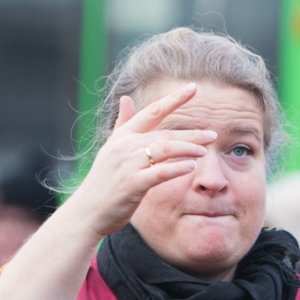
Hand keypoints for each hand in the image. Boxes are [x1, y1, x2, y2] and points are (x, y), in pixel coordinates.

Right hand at [63, 84, 215, 239]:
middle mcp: (124, 146)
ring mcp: (127, 164)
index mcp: (122, 136)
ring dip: (188, 148)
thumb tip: (125, 98)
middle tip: (212, 135)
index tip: (193, 88)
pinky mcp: (132, 184)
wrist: (87, 211)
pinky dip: (177, 168)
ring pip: (164, 149)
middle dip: (191, 133)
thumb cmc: (103, 182)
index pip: (152, 111)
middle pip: (164, 133)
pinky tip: (191, 166)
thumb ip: (122, 124)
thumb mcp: (111, 149)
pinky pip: (160, 172)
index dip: (174, 99)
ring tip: (204, 151)